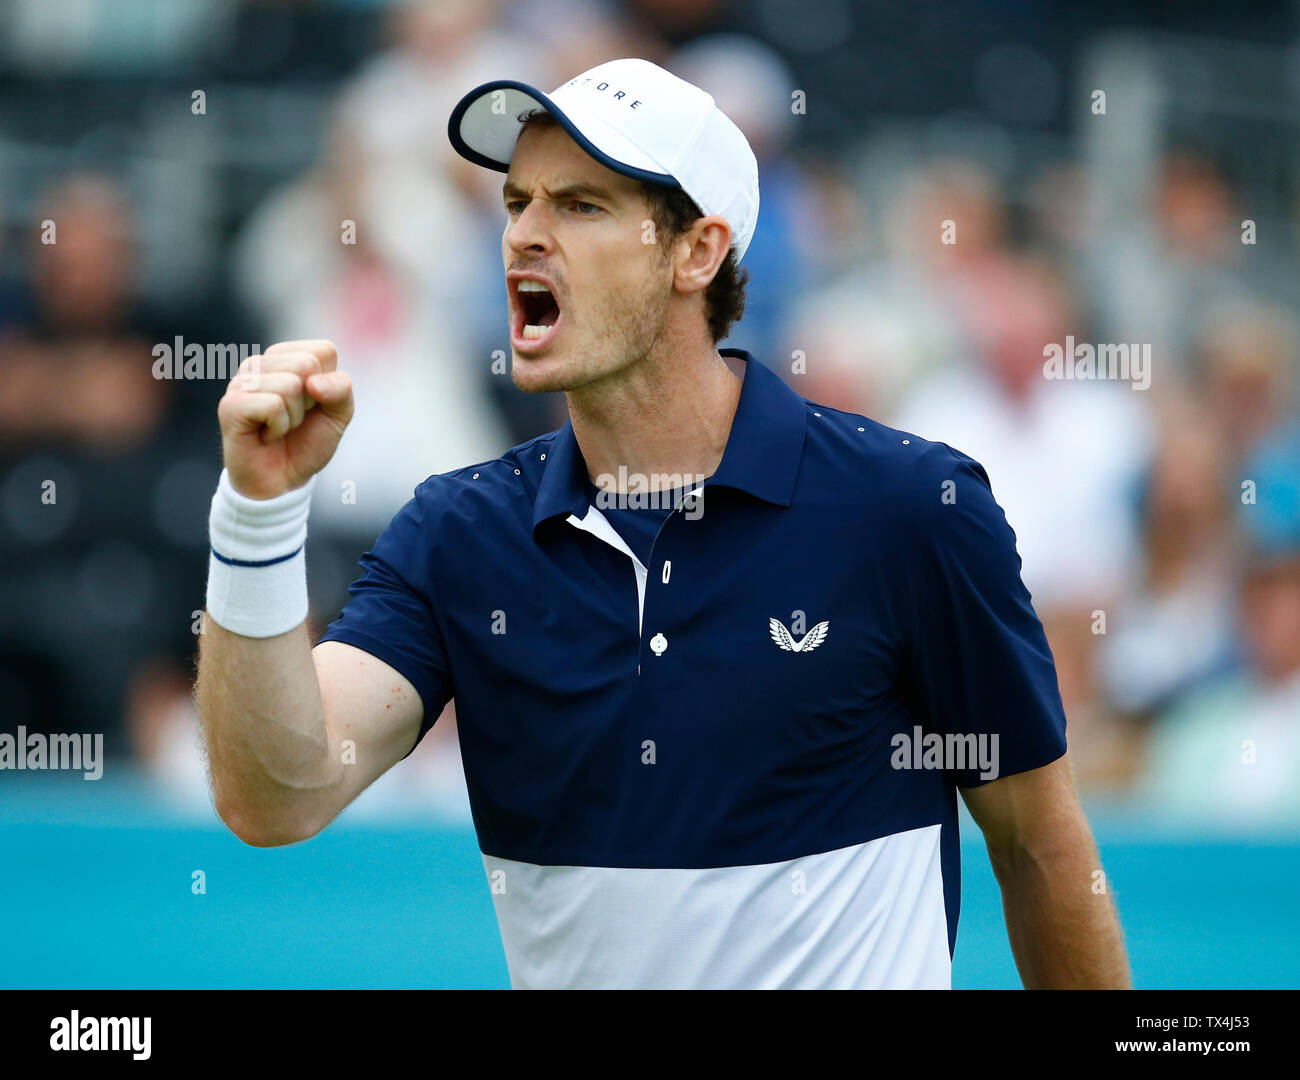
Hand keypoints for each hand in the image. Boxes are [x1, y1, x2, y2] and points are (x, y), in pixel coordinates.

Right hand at [217, 339, 353, 498]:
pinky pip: (272, 405)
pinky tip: (266, 435)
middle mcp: (259, 364)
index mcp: (285, 357)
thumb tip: (314, 382)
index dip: (328, 385)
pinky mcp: (231, 404)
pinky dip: (279, 427)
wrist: (282, 481)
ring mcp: (241, 382)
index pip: (324, 350)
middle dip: (310, 401)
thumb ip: (341, 390)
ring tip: (278, 428)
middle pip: (306, 364)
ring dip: (294, 418)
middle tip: (293, 419)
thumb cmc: (306, 443)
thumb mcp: (338, 415)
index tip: (312, 405)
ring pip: (290, 385)